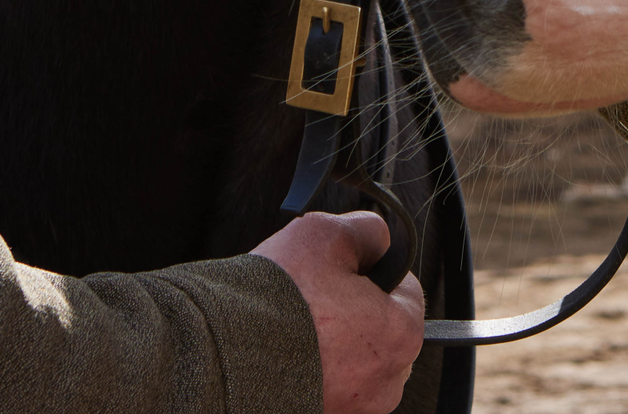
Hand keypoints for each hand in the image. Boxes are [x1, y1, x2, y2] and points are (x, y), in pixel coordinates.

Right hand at [254, 211, 425, 413]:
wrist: (220, 353)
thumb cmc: (278, 297)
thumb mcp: (329, 233)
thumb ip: (368, 232)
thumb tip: (378, 241)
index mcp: (401, 335)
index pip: (408, 291)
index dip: (376, 272)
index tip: (347, 270)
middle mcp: (385, 385)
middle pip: (382, 331)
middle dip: (356, 311)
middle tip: (319, 295)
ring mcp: (351, 411)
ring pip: (355, 362)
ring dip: (334, 344)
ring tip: (297, 324)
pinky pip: (328, 385)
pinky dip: (313, 369)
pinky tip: (287, 352)